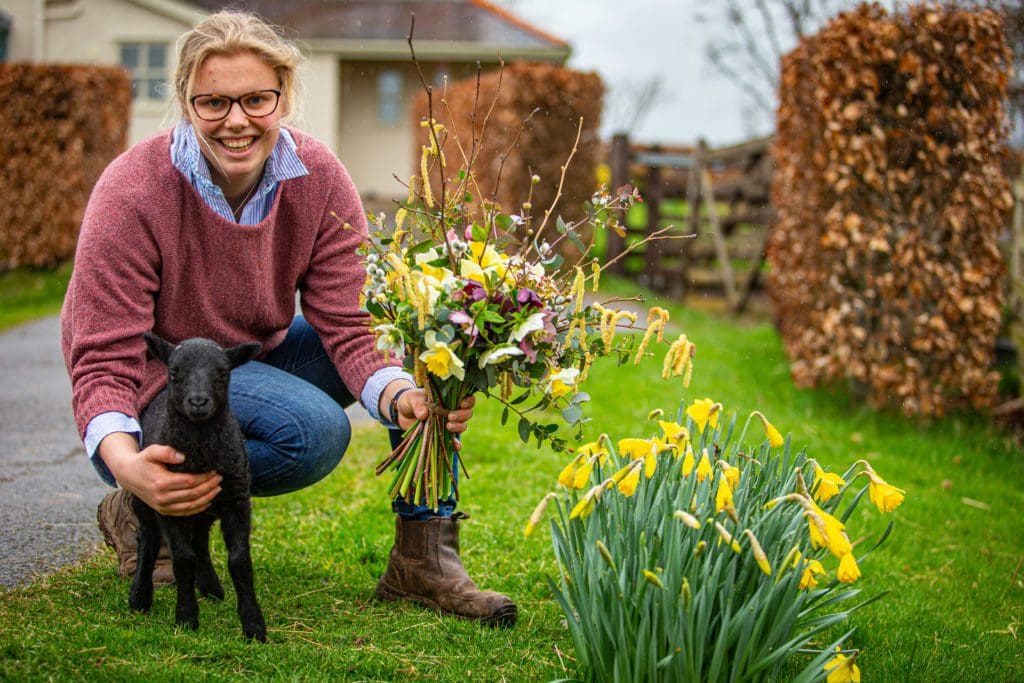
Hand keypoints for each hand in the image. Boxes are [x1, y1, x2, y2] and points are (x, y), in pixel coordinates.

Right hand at [99, 434, 221, 515]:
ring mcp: (163, 506)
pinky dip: (199, 507)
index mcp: (160, 483)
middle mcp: (162, 498)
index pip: (189, 481)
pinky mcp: (164, 511)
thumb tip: (184, 457)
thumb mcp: (152, 451)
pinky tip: (208, 500)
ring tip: (218, 488)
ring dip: (207, 498)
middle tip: (220, 478)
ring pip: (191, 505)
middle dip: (209, 486)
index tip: (214, 470)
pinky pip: (185, 512)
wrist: (129, 475)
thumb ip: (167, 452)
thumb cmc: (144, 461)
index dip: (204, 477)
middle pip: (193, 494)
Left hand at [396, 390, 475, 450]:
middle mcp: (453, 410)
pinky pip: (453, 441)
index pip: (467, 398)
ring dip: (459, 427)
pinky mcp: (443, 435)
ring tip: (448, 426)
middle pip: (467, 413)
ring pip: (463, 426)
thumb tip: (424, 415)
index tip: (461, 404)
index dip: (468, 401)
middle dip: (462, 415)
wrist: (402, 414)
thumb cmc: (411, 401)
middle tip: (450, 416)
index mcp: (449, 398)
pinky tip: (455, 446)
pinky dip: (456, 445)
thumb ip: (418, 404)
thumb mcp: (412, 399)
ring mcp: (449, 423)